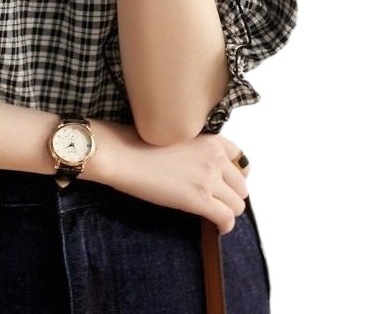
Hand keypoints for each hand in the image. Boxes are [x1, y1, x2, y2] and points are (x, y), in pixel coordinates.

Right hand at [88, 121, 250, 235]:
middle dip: (230, 196)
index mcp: (211, 139)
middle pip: (242, 186)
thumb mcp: (176, 136)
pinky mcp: (199, 199)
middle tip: (214, 201)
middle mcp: (215, 157)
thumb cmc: (138, 144)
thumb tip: (202, 168)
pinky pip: (227, 219)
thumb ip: (197, 149)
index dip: (235, 175)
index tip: (226, 183)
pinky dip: (224, 226)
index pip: (241, 160)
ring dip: (227, 211)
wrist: (123, 155)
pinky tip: (216, 228)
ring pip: (238, 205)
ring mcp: (208, 178)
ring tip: (213, 214)